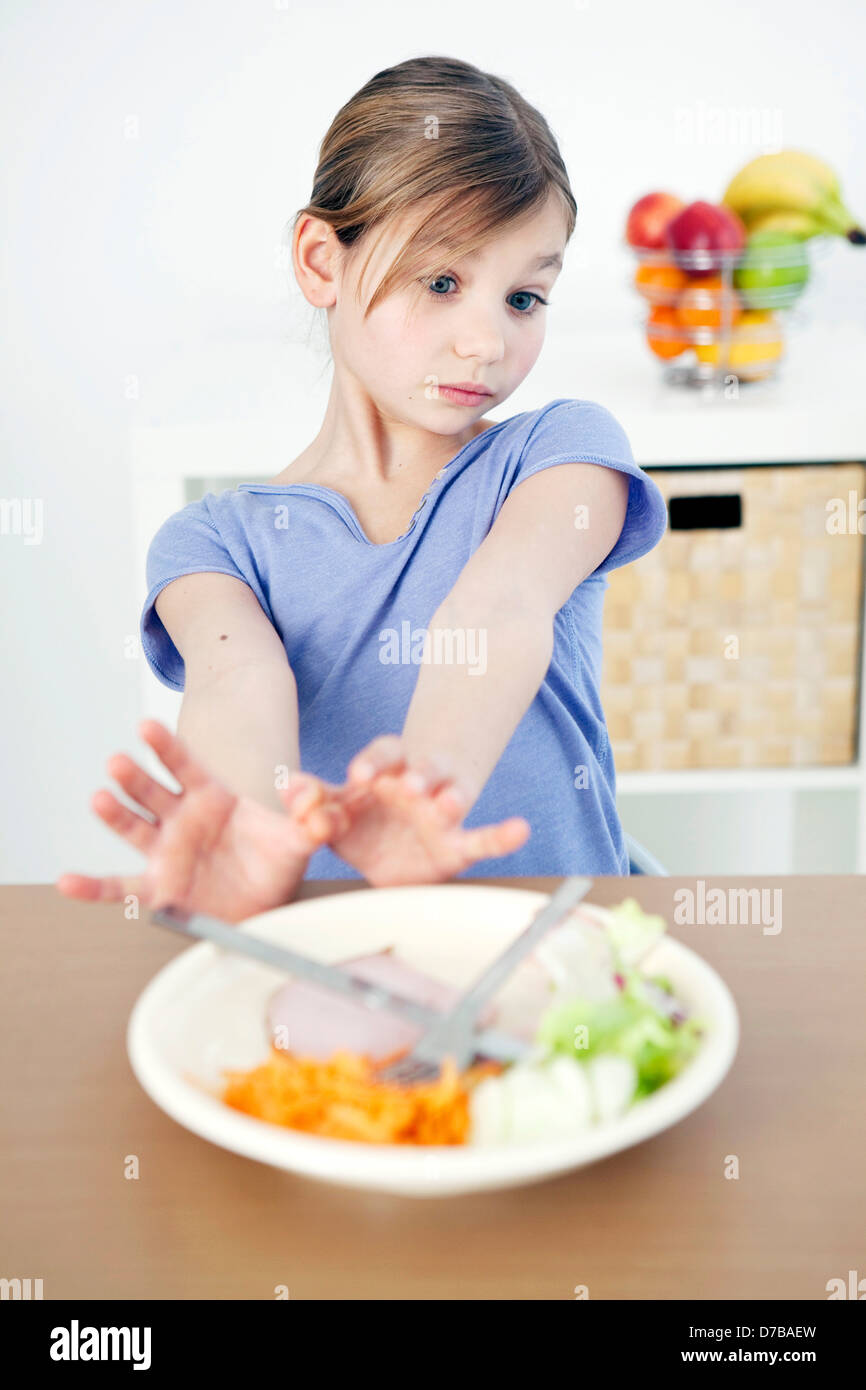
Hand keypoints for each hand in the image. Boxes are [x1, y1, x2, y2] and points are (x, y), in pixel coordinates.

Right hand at [56, 720, 349, 923]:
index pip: (184, 765)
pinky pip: (120, 888)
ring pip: (133, 828)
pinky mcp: (158, 888)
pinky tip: (68, 882)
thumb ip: (309, 817)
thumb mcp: (299, 837)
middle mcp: (181, 820)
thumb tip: (316, 801)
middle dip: (135, 777)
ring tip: (99, 798)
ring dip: (114, 813)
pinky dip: (93, 887)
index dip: (166, 746)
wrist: (268, 902)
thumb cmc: (276, 862)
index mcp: (211, 798)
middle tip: (119, 761)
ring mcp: (165, 851)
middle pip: (152, 791)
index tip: (145, 726)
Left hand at [316, 735, 530, 886]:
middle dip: (417, 774)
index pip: (383, 754)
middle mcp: (417, 786)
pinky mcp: (459, 844)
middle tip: (409, 784)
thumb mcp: (334, 812)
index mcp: (386, 773)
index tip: (358, 776)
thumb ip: (313, 800)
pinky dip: (503, 834)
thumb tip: (287, 785)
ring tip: (449, 803)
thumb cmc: (362, 823)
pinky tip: (520, 829)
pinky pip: (484, 838)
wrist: (390, 857)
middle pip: (421, 769)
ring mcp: (441, 813)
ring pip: (453, 796)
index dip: (372, 762)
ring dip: (452, 796)